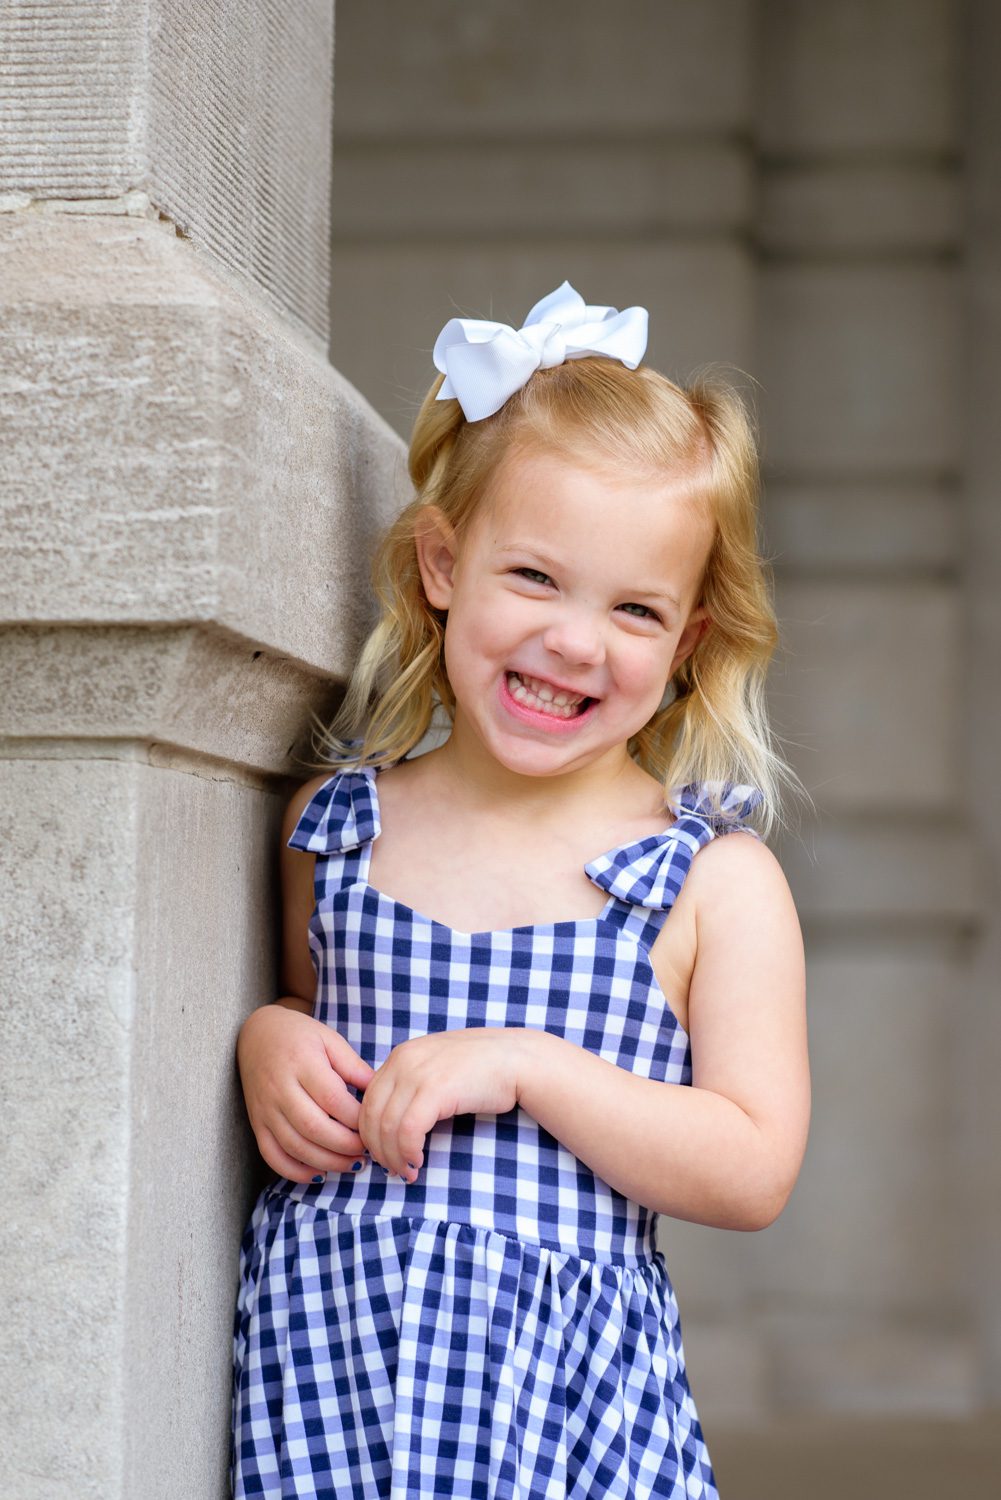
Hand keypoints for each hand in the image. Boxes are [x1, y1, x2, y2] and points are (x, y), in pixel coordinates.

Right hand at [237, 1002, 375, 1182]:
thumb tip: (381, 1096)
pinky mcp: (257, 1123)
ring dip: (328, 1162)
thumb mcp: (330, 1040)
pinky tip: (321, 1173)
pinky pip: (272, 1156)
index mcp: (301, 1062)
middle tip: (369, 1151)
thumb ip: (354, 1067)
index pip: (332, 1099)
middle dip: (346, 1146)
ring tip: (354, 1164)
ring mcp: (265, 1109)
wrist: (256, 1034)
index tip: (376, 1125)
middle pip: (313, 1127)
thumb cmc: (300, 1036)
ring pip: (294, 1146)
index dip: (356, 1118)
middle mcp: (280, 1088)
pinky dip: (296, 1171)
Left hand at [358, 1026, 524, 1180]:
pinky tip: (418, 1162)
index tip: (384, 1153)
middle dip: (377, 1149)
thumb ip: (412, 1084)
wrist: (518, 1059)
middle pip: (370, 1115)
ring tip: (408, 1171)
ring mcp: (418, 1073)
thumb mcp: (437, 1066)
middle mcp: (403, 1060)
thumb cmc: (483, 1068)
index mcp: (401, 1055)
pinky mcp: (436, 1090)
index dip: (370, 1133)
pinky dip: (407, 1152)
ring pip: (386, 1126)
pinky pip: (408, 1130)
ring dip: (393, 1156)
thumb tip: (391, 1120)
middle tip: (393, 1169)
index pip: (368, 1101)